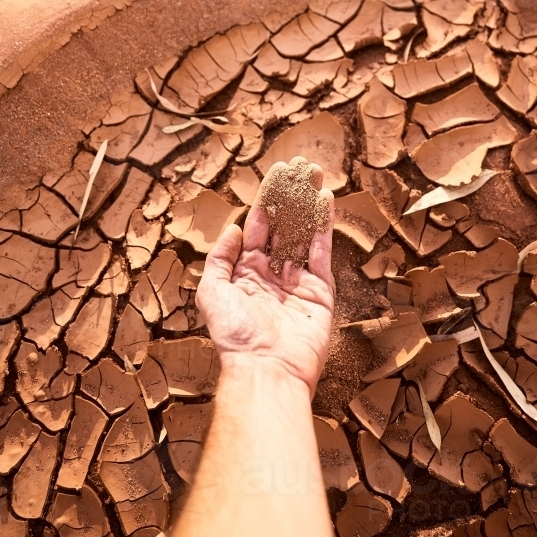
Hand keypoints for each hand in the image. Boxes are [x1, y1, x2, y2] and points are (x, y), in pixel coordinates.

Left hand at [196, 158, 334, 396]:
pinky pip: (321, 253)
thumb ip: (220, 258)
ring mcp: (297, 282)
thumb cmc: (234, 335)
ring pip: (304, 234)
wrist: (266, 369)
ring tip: (315, 175)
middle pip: (284, 226)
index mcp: (245, 274)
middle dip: (291, 197)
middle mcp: (272, 275)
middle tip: (300, 167)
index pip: (258, 228)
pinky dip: (324, 226)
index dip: (267, 200)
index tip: (276, 175)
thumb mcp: (211, 292)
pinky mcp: (320, 292)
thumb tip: (233, 229)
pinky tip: (325, 201)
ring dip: (309, 204)